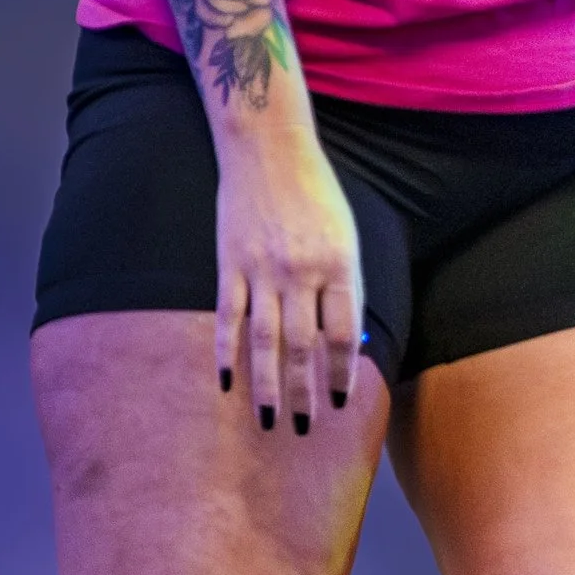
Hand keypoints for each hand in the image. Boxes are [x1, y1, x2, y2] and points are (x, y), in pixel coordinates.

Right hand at [213, 126, 362, 433]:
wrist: (267, 147)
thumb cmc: (315, 193)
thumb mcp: (345, 235)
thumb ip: (345, 286)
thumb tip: (347, 343)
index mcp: (337, 265)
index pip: (343, 335)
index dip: (340, 374)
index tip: (338, 402)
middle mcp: (300, 272)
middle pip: (304, 347)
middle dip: (304, 393)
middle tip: (302, 427)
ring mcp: (261, 270)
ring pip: (265, 341)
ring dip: (267, 386)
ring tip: (269, 420)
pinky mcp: (229, 264)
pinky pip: (229, 318)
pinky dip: (226, 353)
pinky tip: (226, 383)